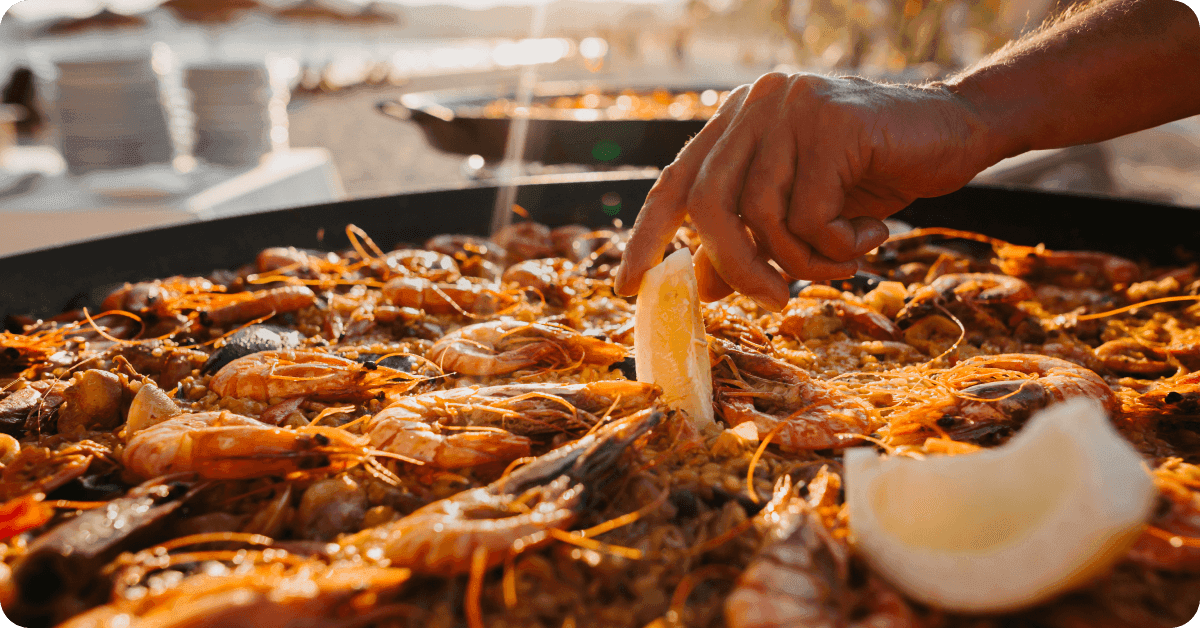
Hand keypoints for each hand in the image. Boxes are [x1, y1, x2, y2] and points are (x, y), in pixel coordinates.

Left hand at [613, 72, 997, 310]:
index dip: (647, 237)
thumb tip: (698, 288)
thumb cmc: (872, 176)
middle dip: (738, 268)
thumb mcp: (801, 213)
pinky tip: (872, 231)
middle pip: (709, 206)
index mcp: (736, 122)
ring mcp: (790, 108)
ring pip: (763, 218)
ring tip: (845, 257)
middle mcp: (754, 106)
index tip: (628, 287)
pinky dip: (840, 245)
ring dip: (806, 260)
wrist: (956, 131)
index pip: (674, 182)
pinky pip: (811, 216)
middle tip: (777, 300)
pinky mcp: (831, 124)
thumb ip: (749, 241)